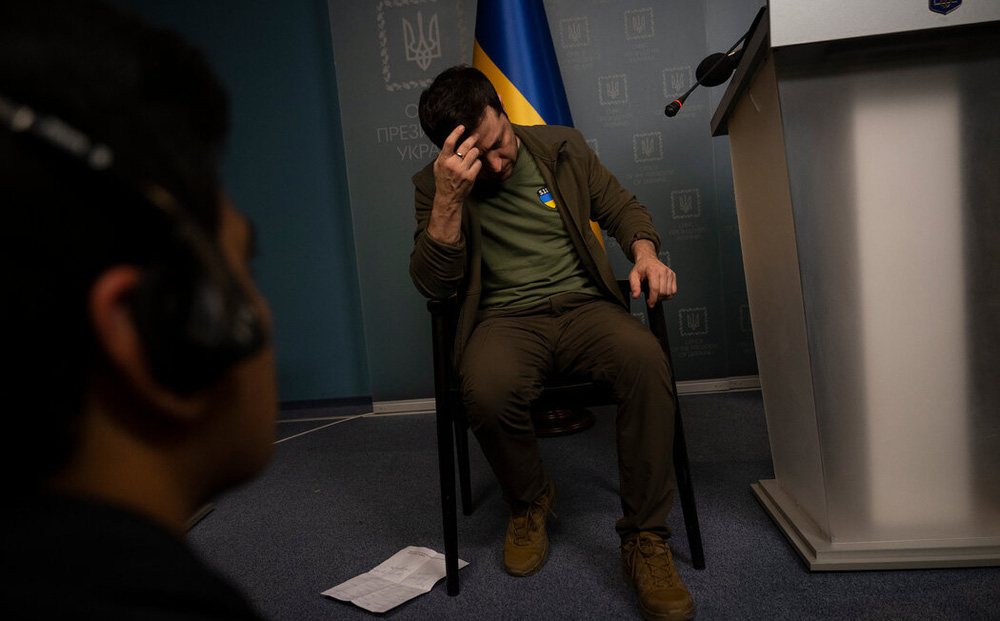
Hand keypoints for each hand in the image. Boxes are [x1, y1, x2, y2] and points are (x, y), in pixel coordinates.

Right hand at [426, 125, 481, 242]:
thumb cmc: (443, 180)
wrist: (448, 197)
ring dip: (475, 152)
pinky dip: (477, 163)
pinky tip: (474, 165)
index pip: (449, 142)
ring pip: (474, 153)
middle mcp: (453, 164)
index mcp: (443, 160)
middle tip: (476, 135)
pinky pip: (478, 163)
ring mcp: (462, 170)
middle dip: (472, 139)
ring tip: (474, 153)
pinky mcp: (470, 176)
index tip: (462, 127)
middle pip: (465, 146)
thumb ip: (445, 154)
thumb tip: (453, 140)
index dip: (456, 132)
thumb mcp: (438, 166)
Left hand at [629, 239, 676, 306]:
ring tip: (655, 294)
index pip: (655, 288)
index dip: (653, 299)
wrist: (648, 260)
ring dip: (662, 297)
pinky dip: (667, 294)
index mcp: (653, 270)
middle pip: (663, 292)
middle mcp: (663, 271)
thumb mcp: (633, 276)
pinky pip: (673, 291)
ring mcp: (669, 273)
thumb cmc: (641, 268)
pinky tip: (660, 291)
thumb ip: (634, 286)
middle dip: (656, 298)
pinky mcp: (673, 275)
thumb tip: (635, 296)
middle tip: (650, 298)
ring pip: (669, 293)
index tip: (650, 304)